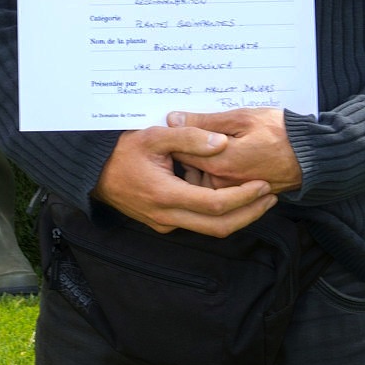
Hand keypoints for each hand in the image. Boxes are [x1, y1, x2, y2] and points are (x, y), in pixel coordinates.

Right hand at [93, 125, 276, 236]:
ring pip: (209, 229)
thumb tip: (221, 143)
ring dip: (236, 216)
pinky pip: (196, 223)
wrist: (94, 172)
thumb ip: (189, 138)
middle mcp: (168, 216)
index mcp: (167, 195)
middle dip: (249, 214)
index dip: (244, 198)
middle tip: (270, 198)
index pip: (216, 205)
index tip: (263, 186)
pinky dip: (217, 213)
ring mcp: (164, 223)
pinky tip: (227, 194)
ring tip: (257, 196)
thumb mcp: (154, 135)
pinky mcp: (162, 223)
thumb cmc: (122, 151)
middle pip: (219, 227)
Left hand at [167, 107, 301, 193]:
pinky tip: (222, 155)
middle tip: (193, 132)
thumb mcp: (241, 118)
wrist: (312, 155)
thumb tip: (173, 119)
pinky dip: (214, 173)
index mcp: (220, 164)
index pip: (181, 154)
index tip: (176, 126)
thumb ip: (205, 121)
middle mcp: (223, 183)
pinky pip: (218, 186)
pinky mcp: (241, 195)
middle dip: (187, 153)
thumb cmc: (280, 132)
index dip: (175, 139)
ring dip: (200, 164)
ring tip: (212, 144)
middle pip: (189, 170)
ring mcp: (233, 192)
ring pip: (202, 179)